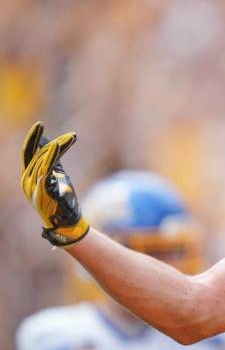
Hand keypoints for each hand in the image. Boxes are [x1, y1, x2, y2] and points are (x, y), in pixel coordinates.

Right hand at [20, 121, 88, 245]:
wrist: (67, 224)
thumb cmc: (63, 201)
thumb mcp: (57, 177)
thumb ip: (53, 162)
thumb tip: (52, 143)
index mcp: (29, 177)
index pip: (28, 153)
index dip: (32, 138)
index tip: (39, 125)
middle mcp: (28, 181)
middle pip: (36, 154)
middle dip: (48, 141)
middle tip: (63, 132)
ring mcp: (34, 187)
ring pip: (42, 160)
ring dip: (57, 147)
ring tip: (70, 138)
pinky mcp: (44, 190)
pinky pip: (47, 169)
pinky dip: (52, 156)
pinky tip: (58, 145)